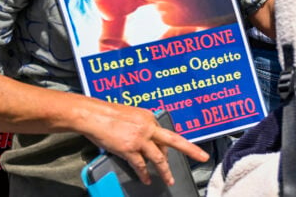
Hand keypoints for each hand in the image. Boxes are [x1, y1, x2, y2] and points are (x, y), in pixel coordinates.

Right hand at [78, 98, 207, 185]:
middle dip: (190, 149)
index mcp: (149, 117)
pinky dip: (144, 174)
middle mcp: (148, 126)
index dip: (164, 147)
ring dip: (165, 171)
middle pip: (173, 140)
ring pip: (158, 158)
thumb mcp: (130, 115)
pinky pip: (140, 165)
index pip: (163, 135)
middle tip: (203, 157)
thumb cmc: (107, 114)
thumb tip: (146, 139)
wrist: (93, 115)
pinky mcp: (130, 149)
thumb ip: (141, 125)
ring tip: (169, 180)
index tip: (166, 154)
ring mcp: (140, 138)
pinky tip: (146, 180)